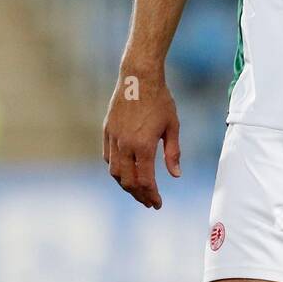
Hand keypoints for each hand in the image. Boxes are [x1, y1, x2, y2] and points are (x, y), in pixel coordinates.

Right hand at [103, 68, 180, 208]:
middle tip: (149, 201)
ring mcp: (113, 138)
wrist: (138, 77)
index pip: (146, 180)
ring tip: (138, 190)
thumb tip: (176, 175)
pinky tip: (126, 171)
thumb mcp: (172, 125)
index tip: (157, 204)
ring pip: (114, 172)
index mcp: (143, 145)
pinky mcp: (107, 131)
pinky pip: (107, 157)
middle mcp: (125, 145)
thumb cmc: (160, 100)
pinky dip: (116, 169)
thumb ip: (173, 152)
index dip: (152, 195)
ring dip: (126, 184)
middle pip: (128, 181)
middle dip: (139, 195)